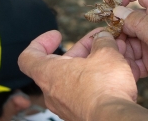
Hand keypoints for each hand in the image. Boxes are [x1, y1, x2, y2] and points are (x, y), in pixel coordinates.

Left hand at [18, 29, 136, 120]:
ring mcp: (67, 104)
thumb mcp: (106, 54)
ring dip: (94, 61)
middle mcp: (54, 91)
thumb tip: (103, 37)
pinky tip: (118, 69)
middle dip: (84, 48)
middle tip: (101, 39)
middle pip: (64, 62)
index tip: (57, 35)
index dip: (41, 42)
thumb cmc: (104, 86)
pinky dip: (99, 76)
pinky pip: (87, 88)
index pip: (29, 57)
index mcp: (50, 73)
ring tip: (114, 51)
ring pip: (78, 75)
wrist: (115, 120)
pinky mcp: (81, 111)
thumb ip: (102, 41)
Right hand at [113, 0, 147, 110]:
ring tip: (116, 59)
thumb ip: (141, 23)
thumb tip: (119, 11)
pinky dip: (128, 61)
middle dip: (115, 28)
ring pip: (127, 36)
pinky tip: (129, 71)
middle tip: (106, 42)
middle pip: (128, 15)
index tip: (111, 5)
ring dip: (120, 47)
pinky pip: (132, 53)